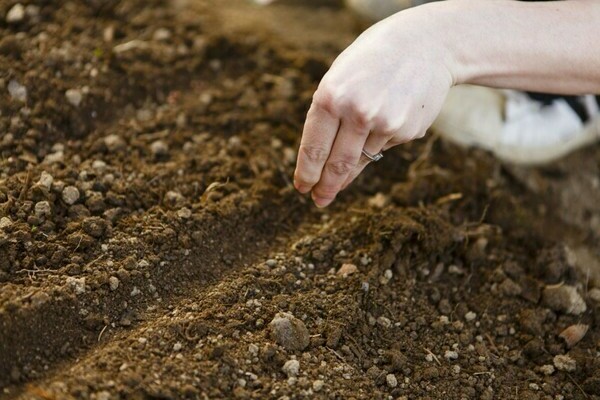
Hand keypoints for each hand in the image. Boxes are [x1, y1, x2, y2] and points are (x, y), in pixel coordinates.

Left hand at [293, 7, 456, 206]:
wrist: (427, 45)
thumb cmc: (372, 62)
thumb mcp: (340, 79)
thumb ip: (328, 115)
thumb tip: (321, 160)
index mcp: (331, 96)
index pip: (313, 148)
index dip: (306, 173)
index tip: (302, 188)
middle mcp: (358, 112)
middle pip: (337, 165)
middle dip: (326, 187)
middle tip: (319, 201)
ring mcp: (386, 124)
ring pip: (361, 160)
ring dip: (350, 170)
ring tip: (343, 171)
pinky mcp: (407, 131)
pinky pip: (384, 147)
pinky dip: (378, 140)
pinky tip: (387, 117)